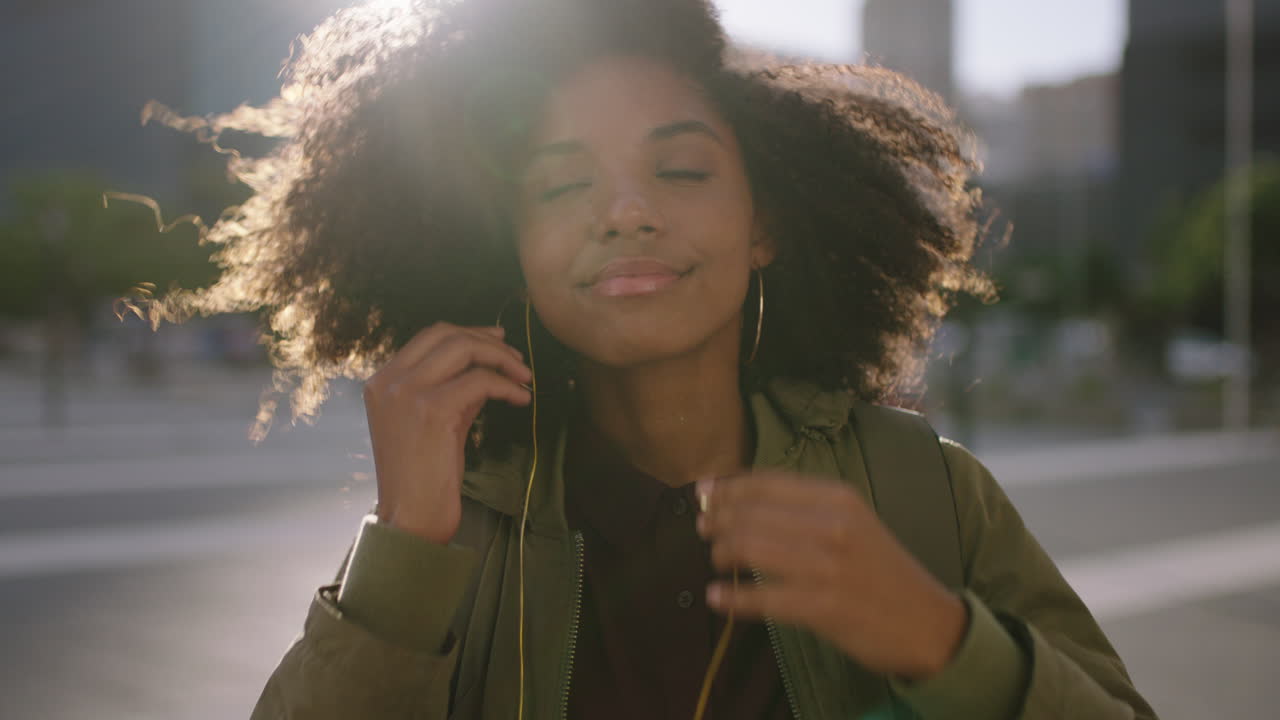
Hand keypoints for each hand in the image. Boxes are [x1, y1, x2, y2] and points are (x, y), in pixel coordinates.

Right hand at [363, 322, 532, 544]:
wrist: (411, 517)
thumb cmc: (424, 475)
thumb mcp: (435, 421)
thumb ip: (453, 388)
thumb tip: (489, 363)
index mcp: (382, 380)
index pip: (430, 336)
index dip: (469, 332)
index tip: (499, 341)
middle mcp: (389, 380)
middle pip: (446, 334)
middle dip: (488, 341)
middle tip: (516, 359)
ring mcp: (407, 393)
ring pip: (464, 349)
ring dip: (502, 358)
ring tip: (524, 376)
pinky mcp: (432, 410)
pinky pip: (480, 381)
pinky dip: (506, 386)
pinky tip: (521, 398)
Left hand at [695, 472, 967, 680]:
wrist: (926, 622)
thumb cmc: (880, 570)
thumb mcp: (853, 522)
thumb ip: (804, 508)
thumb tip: (738, 493)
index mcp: (839, 497)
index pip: (767, 482)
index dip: (727, 487)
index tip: (702, 492)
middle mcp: (833, 525)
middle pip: (751, 513)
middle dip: (718, 520)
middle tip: (704, 530)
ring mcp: (827, 566)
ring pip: (750, 549)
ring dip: (722, 554)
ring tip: (716, 561)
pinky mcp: (823, 607)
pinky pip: (761, 598)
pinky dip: (732, 599)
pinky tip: (716, 598)